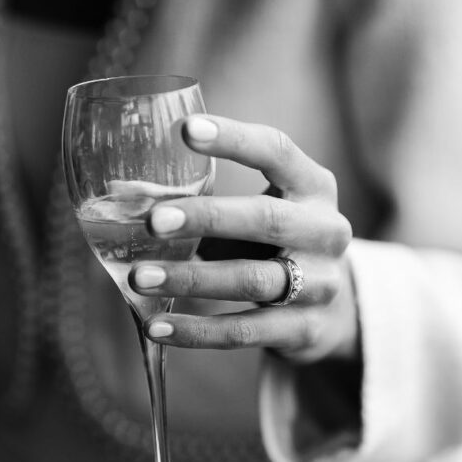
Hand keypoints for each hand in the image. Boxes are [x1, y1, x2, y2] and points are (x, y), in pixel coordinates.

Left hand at [128, 114, 357, 363]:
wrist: (333, 312)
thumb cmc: (277, 248)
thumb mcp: (262, 214)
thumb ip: (213, 206)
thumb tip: (128, 202)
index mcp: (314, 187)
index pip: (277, 152)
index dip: (234, 139)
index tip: (185, 130)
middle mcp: (326, 231)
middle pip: (265, 219)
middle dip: (207, 218)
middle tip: (152, 221)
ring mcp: (322, 284)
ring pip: (252, 280)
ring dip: (192, 279)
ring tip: (141, 278)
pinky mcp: (306, 330)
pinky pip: (245, 331)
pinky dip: (197, 332)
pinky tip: (157, 328)